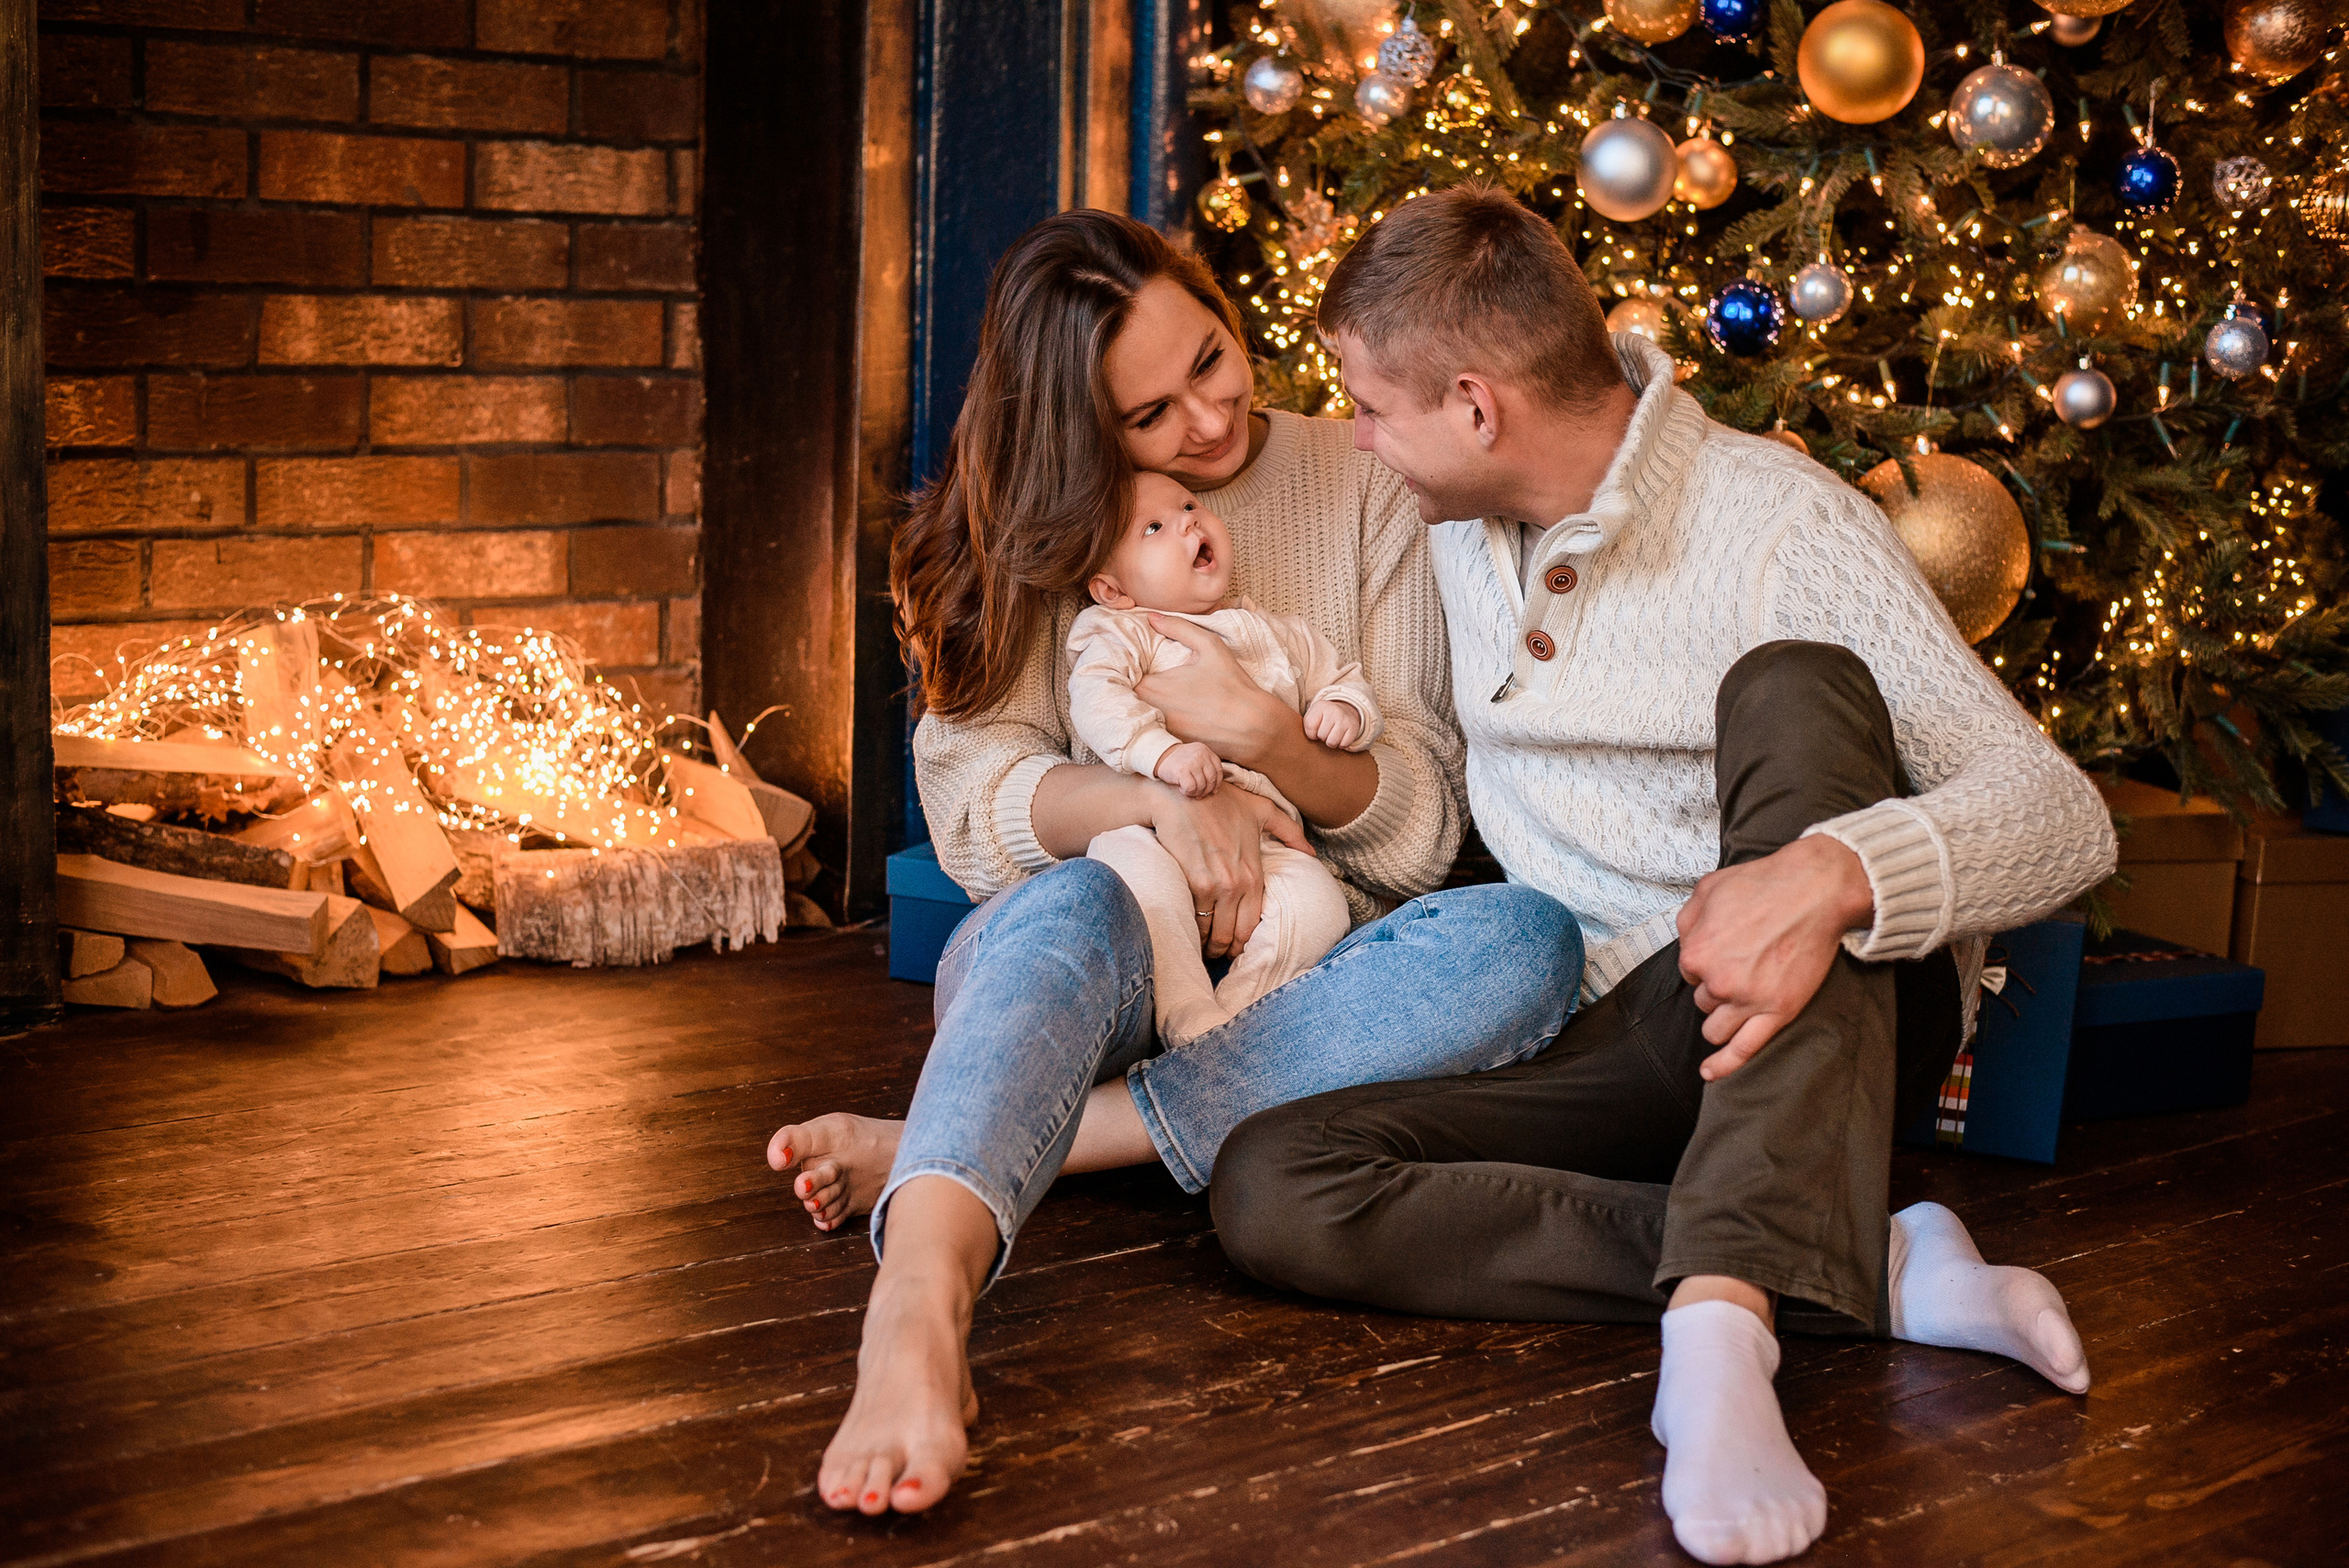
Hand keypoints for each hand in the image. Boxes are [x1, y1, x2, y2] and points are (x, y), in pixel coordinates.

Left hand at [1135, 615, 1297, 769]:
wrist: (1255, 729)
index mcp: (1155, 687)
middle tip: (1136, 678)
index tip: (1130, 663)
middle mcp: (1151, 712)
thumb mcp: (1210, 647)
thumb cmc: (1234, 686)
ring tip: (1152, 696)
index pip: (1122, 677)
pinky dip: (1155, 723)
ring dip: (1141, 706)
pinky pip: (1153, 732)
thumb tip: (1152, 617)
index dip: (1123, 669)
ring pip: (1138, 716)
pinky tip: (1170, 715)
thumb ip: (1178, 627)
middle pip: (1125, 699)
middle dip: (1128, 688)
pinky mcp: (1170, 746)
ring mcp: (1159, 733)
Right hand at [1144, 781, 1313, 958]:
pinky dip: (1191, 929)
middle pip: (1231, 936)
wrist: (1182, 792)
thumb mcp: (1261, 809)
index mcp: (1254, 874)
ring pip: (1212, 933)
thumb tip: (1310, 852)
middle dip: (1223, 950)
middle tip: (1216, 953)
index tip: (1234, 947)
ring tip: (1201, 946)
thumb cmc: (1220, 799)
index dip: (1242, 943)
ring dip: (1206, 945)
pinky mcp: (1192, 882)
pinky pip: (1194, 919)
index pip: (1252, 925)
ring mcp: (1215, 885)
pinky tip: (1188, 931)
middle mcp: (1237, 884)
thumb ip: (1289, 831)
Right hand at [1153, 741, 1222, 798]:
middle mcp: (1200, 755)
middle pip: (1211, 779)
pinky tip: (1181, 789)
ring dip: (1195, 792)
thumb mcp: (1195, 757)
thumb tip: (1215, 789)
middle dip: (1206, 791)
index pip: (1218, 770)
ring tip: (1188, 791)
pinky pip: (1191, 788)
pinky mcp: (1182, 771)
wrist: (1159, 756)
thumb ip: (1206, 766)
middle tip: (1199, 795)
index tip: (1213, 791)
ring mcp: (1192, 763)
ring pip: (1201, 786)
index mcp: (1205, 751)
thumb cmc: (1179, 761)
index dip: (1217, 783)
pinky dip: (1187, 792)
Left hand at [1302, 698, 1362, 750]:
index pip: (1310, 726)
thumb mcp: (1311, 716)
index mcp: (1321, 706)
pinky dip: (1341, 744)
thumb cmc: (1322, 718)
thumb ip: (1307, 726)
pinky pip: (1344, 744)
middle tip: (1326, 730)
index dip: (1311, 733)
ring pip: (1332, 742)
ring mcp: (1345, 718)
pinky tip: (1341, 736)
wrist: (1343, 710)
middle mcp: (1334, 710)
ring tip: (1332, 734)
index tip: (1315, 729)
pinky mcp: (1354, 726)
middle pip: (1321, 735)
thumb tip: (1313, 738)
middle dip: (1322, 737)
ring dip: (1330, 742)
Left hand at [1675, 834, 1874, 1081]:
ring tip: (1738, 1001)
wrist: (1816, 890)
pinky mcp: (1778, 1012)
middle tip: (1741, 965)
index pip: (1688, 972)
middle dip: (1715, 987)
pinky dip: (1724, 1065)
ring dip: (1721, 1018)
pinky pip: (1743, 1050)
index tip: (1725, 950)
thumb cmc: (1764, 884)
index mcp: (1696, 951)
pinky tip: (1710, 1073)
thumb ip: (1688, 919)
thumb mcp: (1708, 888)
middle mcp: (1717, 981)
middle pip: (1703, 1000)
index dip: (1706, 962)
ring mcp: (1748, 1000)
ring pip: (1716, 1027)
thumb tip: (1686, 940)